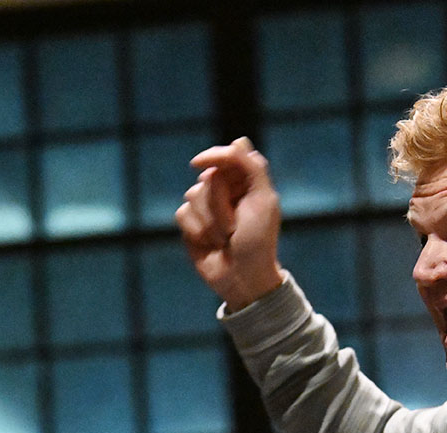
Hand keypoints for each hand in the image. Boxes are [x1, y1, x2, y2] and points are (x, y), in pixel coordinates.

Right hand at [175, 137, 284, 310]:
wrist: (244, 278)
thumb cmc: (258, 241)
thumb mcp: (264, 200)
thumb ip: (252, 166)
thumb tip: (234, 140)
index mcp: (246, 183)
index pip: (226, 156)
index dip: (215, 158)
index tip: (199, 164)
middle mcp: (225, 191)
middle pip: (208, 178)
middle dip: (220, 204)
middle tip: (235, 227)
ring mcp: (206, 207)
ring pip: (193, 195)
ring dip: (211, 222)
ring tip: (226, 239)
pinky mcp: (192, 224)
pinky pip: (182, 214)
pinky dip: (197, 231)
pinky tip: (210, 245)